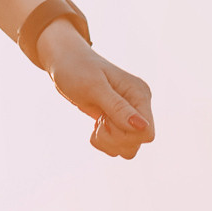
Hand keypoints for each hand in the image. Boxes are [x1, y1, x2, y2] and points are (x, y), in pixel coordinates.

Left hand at [38, 24, 153, 158]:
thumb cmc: (77, 69)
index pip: (147, 133)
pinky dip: (104, 141)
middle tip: (99, 119)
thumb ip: (118, 108)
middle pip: (136, 144)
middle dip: (113, 138)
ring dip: (107, 142)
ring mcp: (130, 115)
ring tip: (97, 122)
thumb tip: (142, 126)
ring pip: (128, 149)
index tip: (106, 118)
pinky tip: (96, 124)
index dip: (124, 134)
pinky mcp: (120, 122)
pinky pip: (118, 146)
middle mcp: (139, 106)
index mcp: (140, 94)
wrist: (65, 62)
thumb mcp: (94, 87)